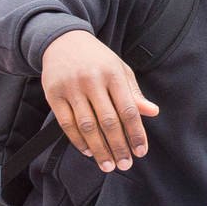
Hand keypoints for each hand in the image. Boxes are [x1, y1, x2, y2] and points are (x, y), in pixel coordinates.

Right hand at [40, 29, 159, 171]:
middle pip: (108, 121)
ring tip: (107, 165)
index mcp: (113, 73)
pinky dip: (78, 140)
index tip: (140, 152)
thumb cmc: (96, 59)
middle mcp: (92, 80)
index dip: (135, 133)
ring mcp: (71, 87)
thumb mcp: (119, 69)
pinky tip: (88, 151)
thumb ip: (134, 93)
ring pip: (87, 126)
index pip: (128, 109)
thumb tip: (152, 112)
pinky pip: (66, 123)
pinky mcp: (53, 94)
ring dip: (98, 149)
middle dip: (118, 146)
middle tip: (124, 165)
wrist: (62, 40)